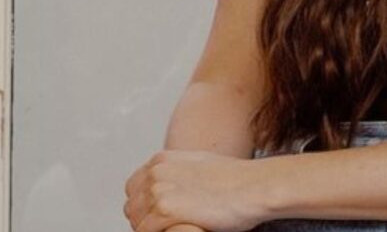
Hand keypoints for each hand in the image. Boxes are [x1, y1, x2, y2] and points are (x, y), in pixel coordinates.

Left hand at [124, 150, 266, 231]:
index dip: (144, 206)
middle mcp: (156, 172)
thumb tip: (175, 190)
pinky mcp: (166, 210)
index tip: (156, 218)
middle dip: (144, 219)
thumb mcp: (199, 165)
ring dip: (150, 229)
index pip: (134, 188)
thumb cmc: (237, 180)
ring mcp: (159, 191)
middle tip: (164, 229)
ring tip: (170, 231)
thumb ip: (179, 174)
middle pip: (132, 205)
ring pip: (136, 220)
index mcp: (161, 160)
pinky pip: (146, 231)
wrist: (254, 186)